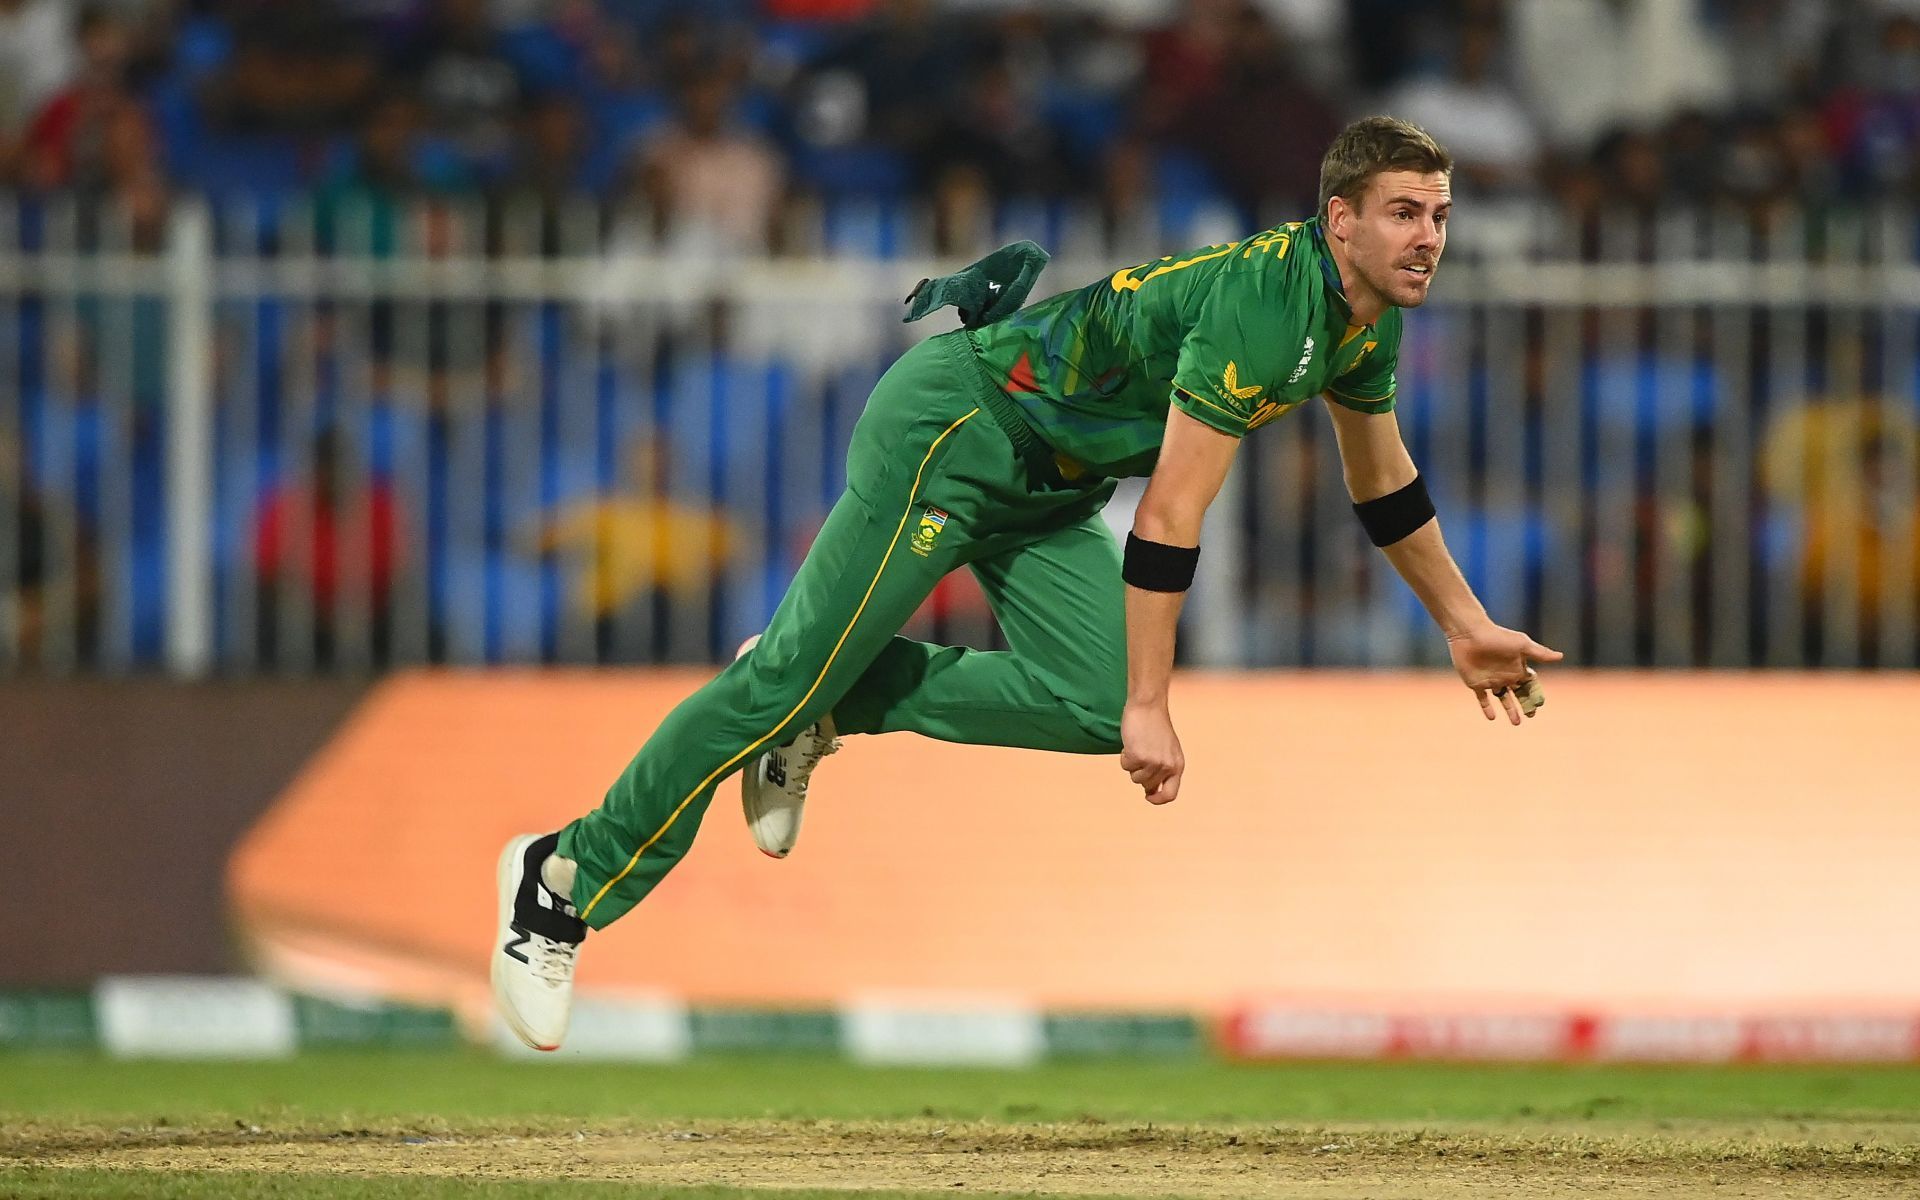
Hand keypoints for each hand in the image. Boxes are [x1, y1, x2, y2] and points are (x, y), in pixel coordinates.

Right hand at [1120, 701, 1183, 804]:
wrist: (1148, 706)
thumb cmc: (1155, 726)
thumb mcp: (1168, 750)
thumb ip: (1164, 769)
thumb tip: (1151, 792)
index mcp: (1177, 765)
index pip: (1170, 794)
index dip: (1158, 800)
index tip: (1148, 797)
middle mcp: (1167, 766)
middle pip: (1147, 786)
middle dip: (1141, 773)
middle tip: (1142, 753)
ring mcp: (1152, 762)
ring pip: (1135, 778)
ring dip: (1132, 764)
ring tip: (1138, 746)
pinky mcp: (1137, 756)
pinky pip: (1125, 766)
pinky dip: (1124, 756)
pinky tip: (1131, 742)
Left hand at [1447, 622, 1563, 724]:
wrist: (1469, 634)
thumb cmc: (1497, 636)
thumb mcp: (1521, 645)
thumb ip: (1539, 653)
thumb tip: (1561, 656)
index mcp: (1518, 667)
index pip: (1530, 685)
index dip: (1535, 694)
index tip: (1539, 703)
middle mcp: (1505, 675)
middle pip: (1519, 694)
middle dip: (1526, 705)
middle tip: (1531, 715)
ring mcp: (1491, 680)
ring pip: (1503, 699)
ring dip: (1510, 711)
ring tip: (1517, 723)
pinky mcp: (1476, 683)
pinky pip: (1483, 700)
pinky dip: (1487, 708)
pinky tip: (1492, 717)